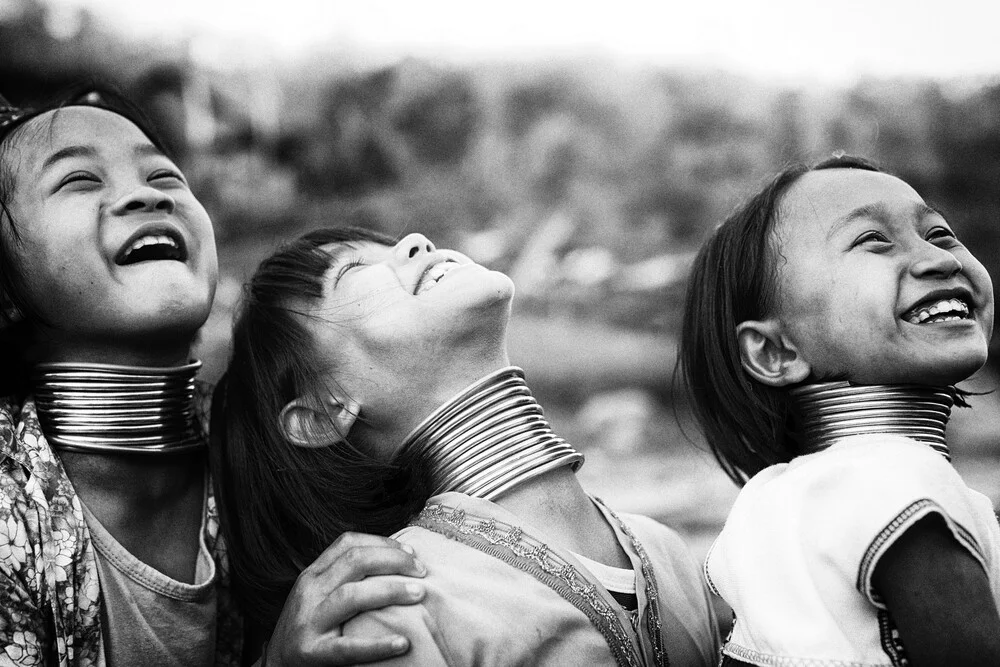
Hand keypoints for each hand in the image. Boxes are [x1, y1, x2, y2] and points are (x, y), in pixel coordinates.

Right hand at [265, 532, 426, 665]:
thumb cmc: (309, 627)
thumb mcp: (319, 595)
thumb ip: (345, 577)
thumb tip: (396, 561)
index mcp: (312, 574)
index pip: (347, 543)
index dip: (382, 542)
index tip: (411, 553)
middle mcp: (309, 592)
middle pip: (354, 562)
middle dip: (393, 561)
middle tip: (422, 571)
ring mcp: (309, 622)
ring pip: (351, 596)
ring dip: (390, 591)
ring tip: (419, 594)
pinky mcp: (311, 653)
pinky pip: (348, 647)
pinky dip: (377, 645)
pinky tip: (402, 643)